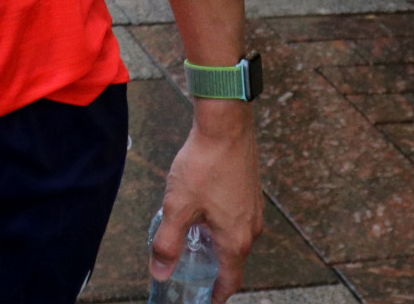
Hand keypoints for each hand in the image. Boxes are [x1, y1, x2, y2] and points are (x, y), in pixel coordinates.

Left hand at [155, 102, 262, 298]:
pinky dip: (220, 224)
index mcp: (236, 240)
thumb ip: (168, 243)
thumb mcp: (178, 207)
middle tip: (192, 271)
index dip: (217, 294)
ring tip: (193, 241)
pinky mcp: (250, 192)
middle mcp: (251, 230)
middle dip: (213, 269)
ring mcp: (254, 210)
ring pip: (234, 237)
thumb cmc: (203, 166)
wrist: (225, 127)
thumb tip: (160, 273)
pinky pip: (236, 219)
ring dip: (216, 244)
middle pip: (233, 260)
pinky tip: (202, 212)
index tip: (207, 301)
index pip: (230, 280)